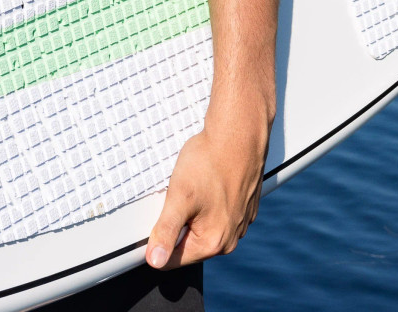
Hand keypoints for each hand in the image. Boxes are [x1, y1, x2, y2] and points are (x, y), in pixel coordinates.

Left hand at [143, 115, 268, 268]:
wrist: (239, 135)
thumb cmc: (209, 163)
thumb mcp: (179, 196)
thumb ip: (166, 231)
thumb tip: (154, 262)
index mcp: (214, 243)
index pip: (173, 259)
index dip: (156, 241)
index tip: (152, 219)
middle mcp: (231, 239)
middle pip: (189, 242)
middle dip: (177, 223)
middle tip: (176, 195)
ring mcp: (240, 222)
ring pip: (203, 226)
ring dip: (192, 212)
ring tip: (192, 186)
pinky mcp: (244, 206)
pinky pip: (218, 212)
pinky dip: (208, 202)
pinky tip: (206, 182)